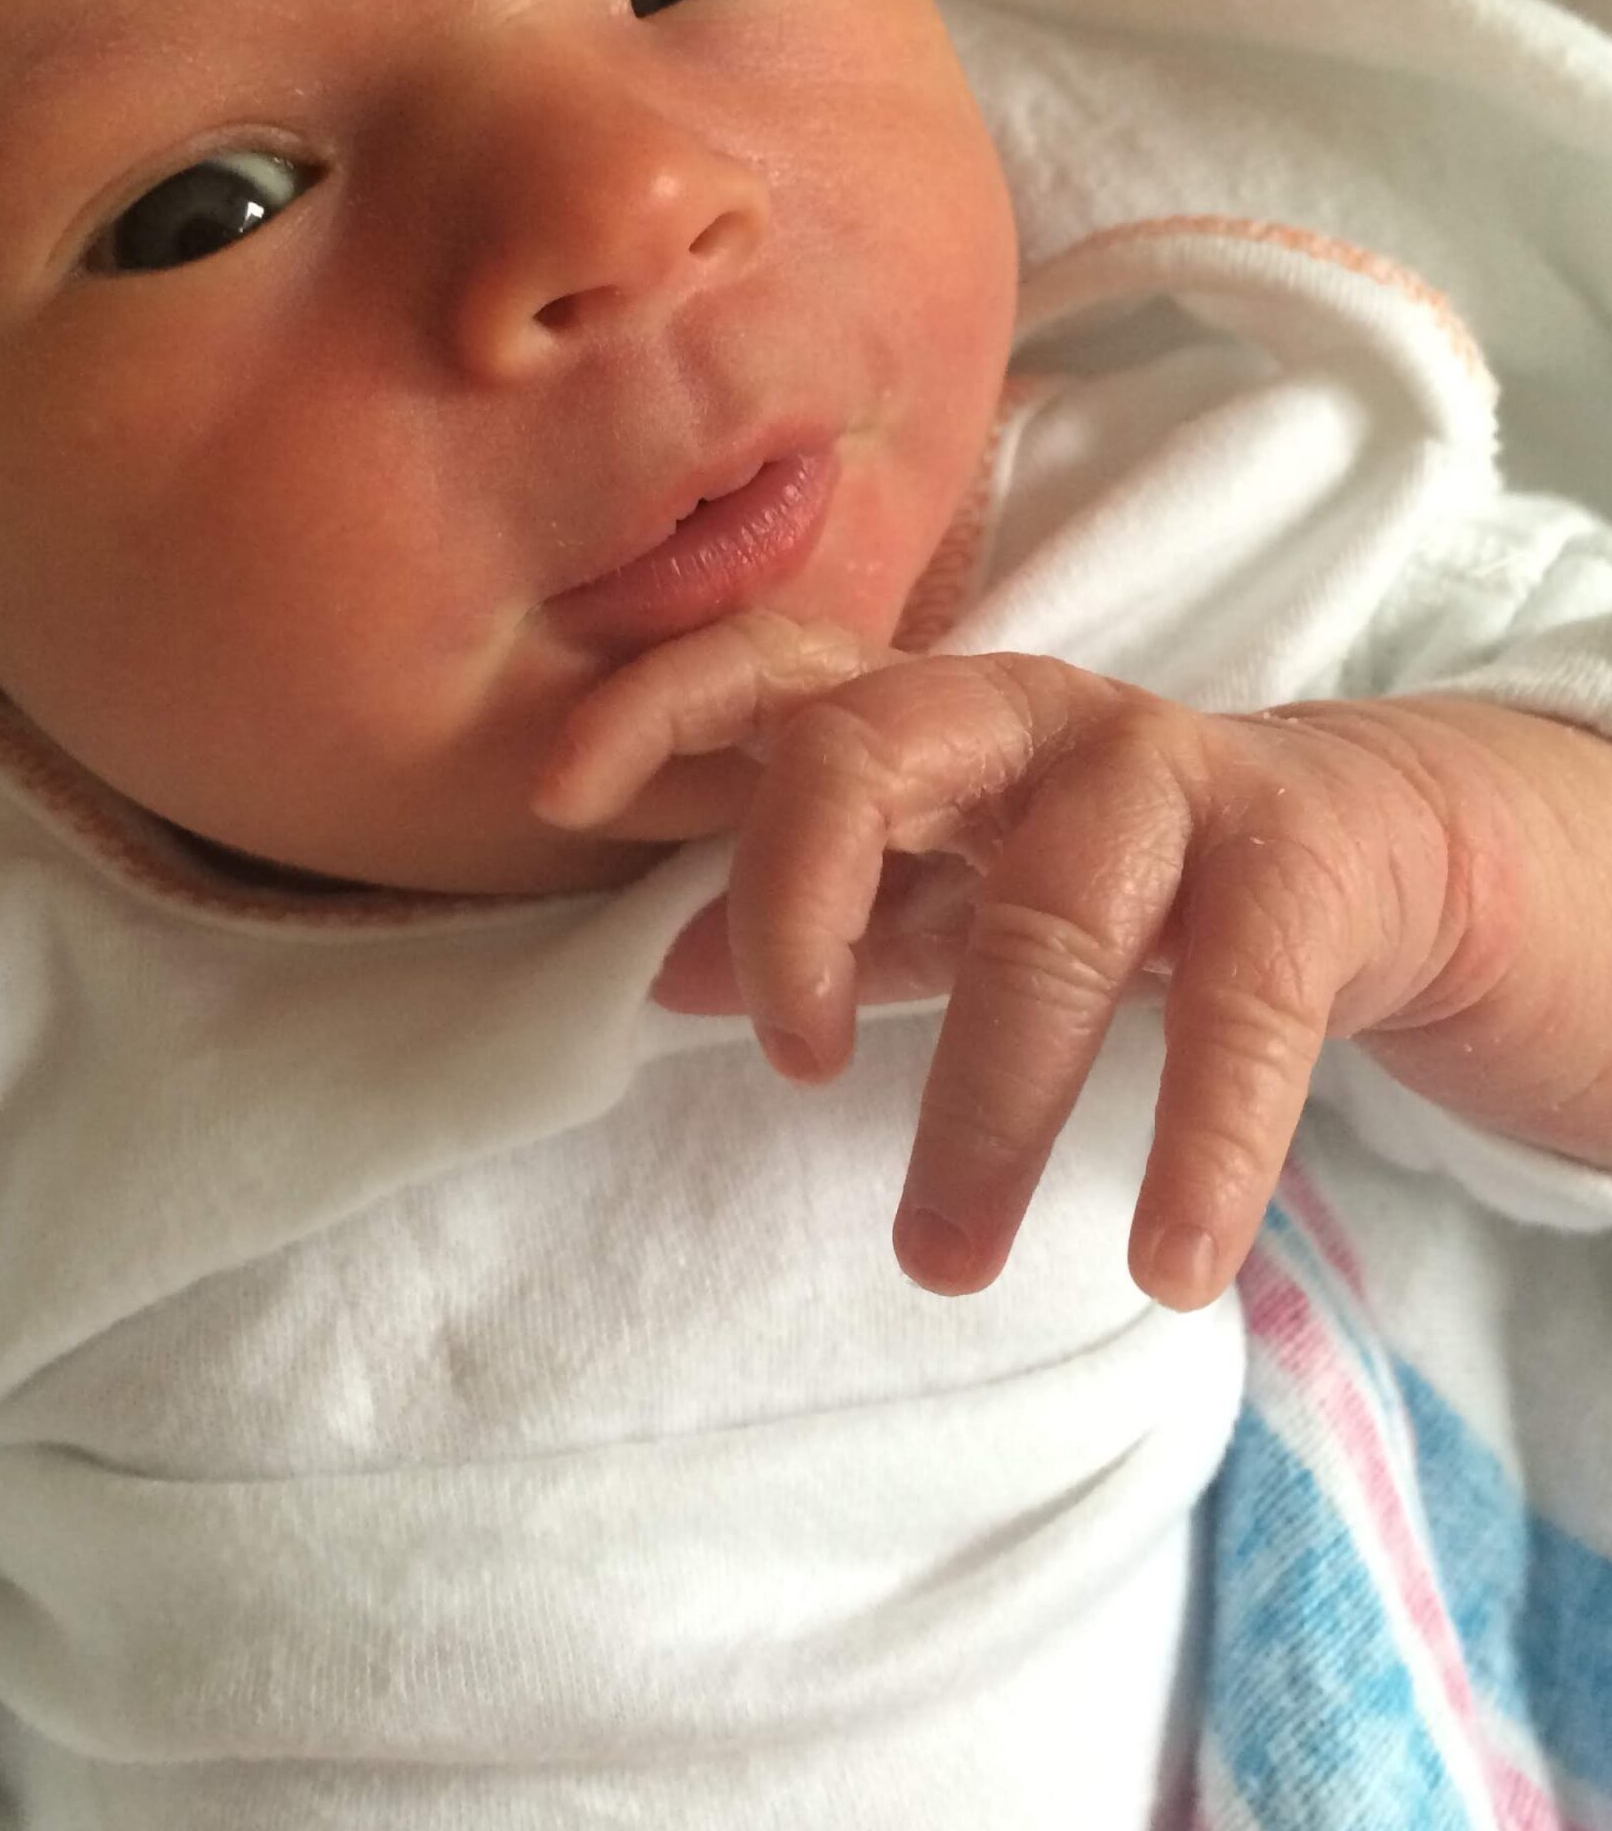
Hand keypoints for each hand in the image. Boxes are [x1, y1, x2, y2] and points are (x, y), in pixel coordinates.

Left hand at [533, 613, 1466, 1310]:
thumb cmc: (1118, 869)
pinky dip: (1201, 1145)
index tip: (561, 799)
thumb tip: (657, 978)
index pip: (772, 665)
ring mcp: (1167, 774)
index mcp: (927, 714)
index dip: (662, 706)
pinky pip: (1244, 1007)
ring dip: (988, 1104)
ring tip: (941, 1261)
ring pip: (1049, 914)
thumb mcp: (957, 885)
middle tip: (795, 1071)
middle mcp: (1028, 714)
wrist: (1368, 842)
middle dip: (795, 907)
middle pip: (866, 749)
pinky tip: (1164, 1264)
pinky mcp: (1298, 859)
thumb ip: (830, 922)